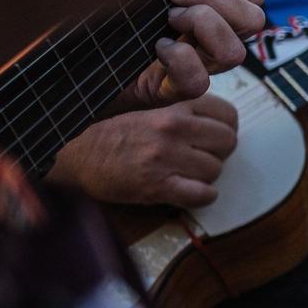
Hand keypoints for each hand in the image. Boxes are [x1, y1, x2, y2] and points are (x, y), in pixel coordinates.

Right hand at [46, 92, 238, 207]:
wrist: (80, 157)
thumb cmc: (117, 136)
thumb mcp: (151, 112)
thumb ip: (185, 115)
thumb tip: (222, 126)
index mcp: (173, 110)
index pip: (226, 114)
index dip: (226, 127)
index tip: (216, 137)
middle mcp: (172, 130)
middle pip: (227, 141)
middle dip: (219, 152)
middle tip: (203, 158)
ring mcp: (165, 158)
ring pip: (215, 169)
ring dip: (206, 176)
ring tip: (187, 175)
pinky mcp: (158, 186)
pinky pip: (202, 194)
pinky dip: (203, 197)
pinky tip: (191, 193)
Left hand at [117, 0, 266, 108]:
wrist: (69, 49)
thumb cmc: (106, 7)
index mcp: (212, 9)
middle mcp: (212, 39)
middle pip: (254, 19)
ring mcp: (197, 67)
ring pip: (235, 53)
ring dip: (202, 26)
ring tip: (168, 20)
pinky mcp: (172, 90)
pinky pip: (197, 82)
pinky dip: (178, 59)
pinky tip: (156, 47)